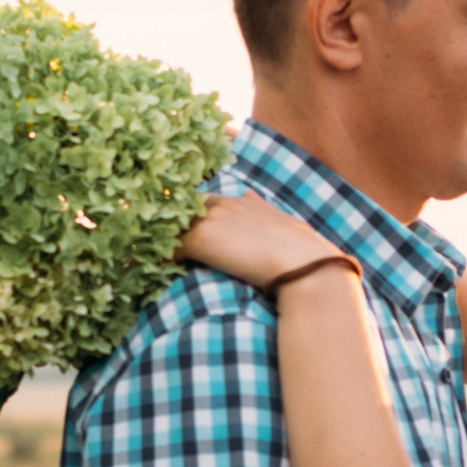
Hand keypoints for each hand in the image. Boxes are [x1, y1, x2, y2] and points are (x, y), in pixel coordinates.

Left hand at [178, 191, 333, 289]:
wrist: (306, 267)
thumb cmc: (304, 253)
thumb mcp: (284, 224)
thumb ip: (262, 209)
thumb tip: (249, 193)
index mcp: (244, 202)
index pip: (205, 203)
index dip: (195, 221)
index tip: (192, 239)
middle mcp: (225, 203)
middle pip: (185, 210)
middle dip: (176, 229)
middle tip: (167, 250)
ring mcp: (211, 218)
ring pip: (173, 227)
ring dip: (167, 244)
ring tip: (160, 261)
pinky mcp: (201, 238)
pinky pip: (170, 248)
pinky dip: (165, 260)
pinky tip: (166, 273)